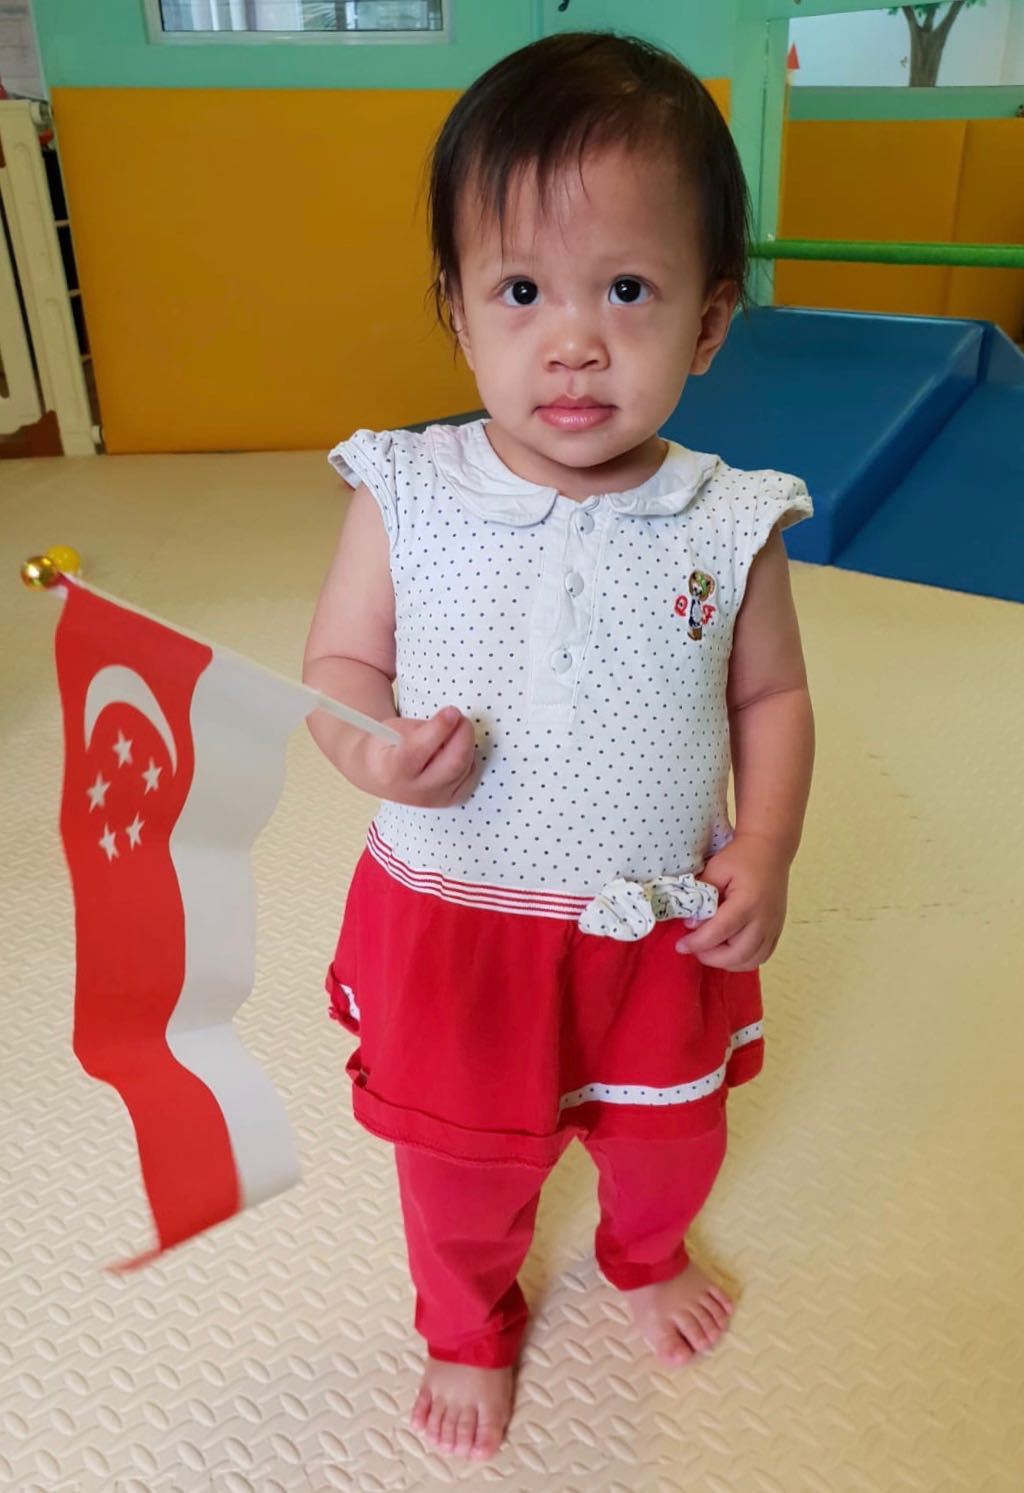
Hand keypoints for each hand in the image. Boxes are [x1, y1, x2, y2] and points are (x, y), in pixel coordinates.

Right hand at [355, 706, 477, 807]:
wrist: (380, 775)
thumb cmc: (387, 747)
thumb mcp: (393, 729)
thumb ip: (423, 727)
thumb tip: (453, 720)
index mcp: (393, 769)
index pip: (419, 749)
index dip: (439, 728)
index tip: (451, 711)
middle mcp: (414, 790)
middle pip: (453, 764)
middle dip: (463, 735)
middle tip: (459, 717)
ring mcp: (434, 799)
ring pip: (465, 767)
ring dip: (464, 744)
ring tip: (450, 733)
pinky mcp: (448, 801)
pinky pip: (469, 776)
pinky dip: (467, 759)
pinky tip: (454, 751)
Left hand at [676, 835, 788, 970]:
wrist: (770, 850)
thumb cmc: (740, 857)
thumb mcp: (716, 869)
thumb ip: (702, 896)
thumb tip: (690, 923)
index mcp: (747, 902)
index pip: (719, 932)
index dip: (697, 943)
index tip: (680, 945)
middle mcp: (764, 919)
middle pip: (737, 954)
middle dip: (710, 957)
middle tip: (693, 948)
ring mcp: (773, 927)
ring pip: (750, 961)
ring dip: (727, 962)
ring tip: (709, 950)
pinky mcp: (777, 930)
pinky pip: (762, 956)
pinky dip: (743, 960)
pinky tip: (727, 950)